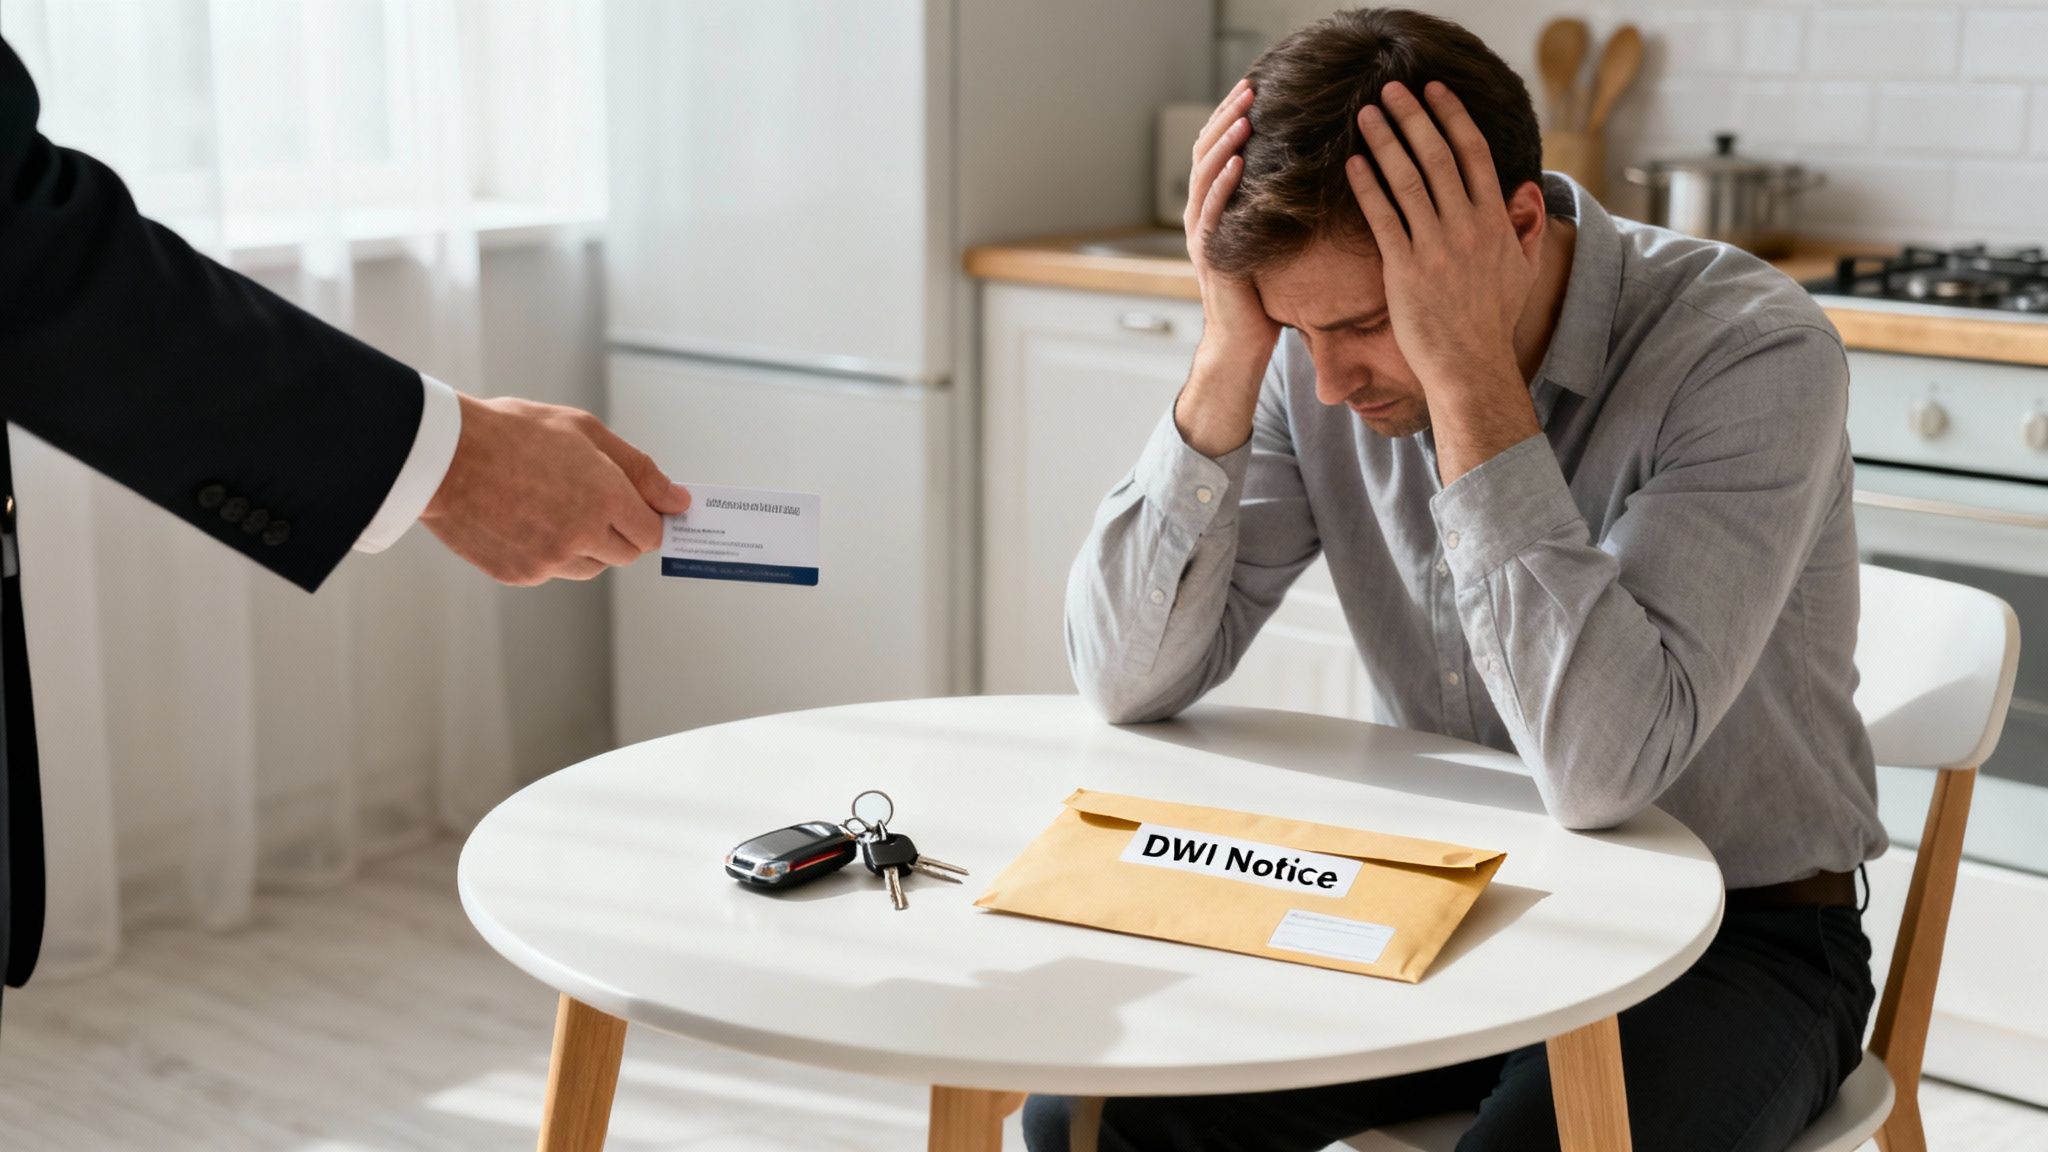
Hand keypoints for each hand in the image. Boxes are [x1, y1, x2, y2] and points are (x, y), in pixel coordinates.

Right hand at [420, 394, 690, 584]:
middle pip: (626, 553)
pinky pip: (553, 571)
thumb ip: (639, 469)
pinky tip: (525, 519)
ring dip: (587, 544)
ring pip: (592, 567)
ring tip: (552, 505)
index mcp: (605, 496)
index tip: (637, 506)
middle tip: (588, 499)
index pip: (651, 531)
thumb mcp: (584, 431)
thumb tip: (679, 501)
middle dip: (619, 530)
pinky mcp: (521, 574)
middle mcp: (582, 535)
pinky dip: (549, 552)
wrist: (441, 455)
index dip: (646, 517)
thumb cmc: (513, 432)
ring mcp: (550, 560)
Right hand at [1174, 79, 1282, 457]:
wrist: (1241, 350)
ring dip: (1223, 140)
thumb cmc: (1264, 303)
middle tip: (1249, 85)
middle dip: (1227, 116)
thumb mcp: (1274, 247)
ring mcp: (1201, 235)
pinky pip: (1211, 210)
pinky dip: (1222, 182)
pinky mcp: (1208, 255)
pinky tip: (1237, 158)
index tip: (1258, 88)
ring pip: (1204, 174)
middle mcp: (1202, 217)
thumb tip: (1317, 179)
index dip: (1234, 117)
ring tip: (1243, 112)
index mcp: (1217, 210)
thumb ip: (1279, 214)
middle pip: (1206, 151)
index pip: (1221, 150)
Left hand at [1346, 81, 1541, 480]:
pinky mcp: (1405, 269)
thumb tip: (1529, 191)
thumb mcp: (1523, 271)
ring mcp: (1435, 247)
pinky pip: (1383, 217)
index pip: (1473, 153)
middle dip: (1413, 116)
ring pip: (1407, 180)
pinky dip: (1367, 187)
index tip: (1434, 90)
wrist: (1471, 366)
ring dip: (1385, 142)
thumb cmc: (1493, 322)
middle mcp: (1467, 227)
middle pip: (1437, 156)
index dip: (1451, 116)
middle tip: (1391, 89)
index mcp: (1495, 221)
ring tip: (1366, 116)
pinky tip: (1353, 164)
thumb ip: (1527, 228)